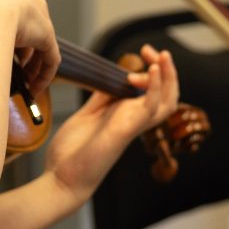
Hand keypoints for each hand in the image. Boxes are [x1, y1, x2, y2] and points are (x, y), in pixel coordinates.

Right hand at [0, 0, 59, 99]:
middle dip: (22, 51)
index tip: (1, 44)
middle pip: (29, 28)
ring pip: (40, 45)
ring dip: (32, 67)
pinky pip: (49, 58)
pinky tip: (34, 89)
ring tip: (23, 84)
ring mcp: (41, 16)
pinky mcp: (48, 35)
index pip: (15, 9)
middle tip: (14, 68)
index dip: (8, 29)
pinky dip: (43, 75)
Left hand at [44, 45, 179, 199]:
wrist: (60, 178)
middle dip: (166, 69)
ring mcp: (132, 126)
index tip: (142, 53)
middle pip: (167, 95)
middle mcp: (134, 121)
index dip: (154, 70)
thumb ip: (102, 98)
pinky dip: (154, 88)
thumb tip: (110, 78)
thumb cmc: (73, 152)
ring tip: (162, 57)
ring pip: (166, 102)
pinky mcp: (125, 131)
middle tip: (152, 51)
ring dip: (168, 77)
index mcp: (127, 116)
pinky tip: (152, 71)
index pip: (155, 92)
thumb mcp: (88, 115)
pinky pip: (149, 109)